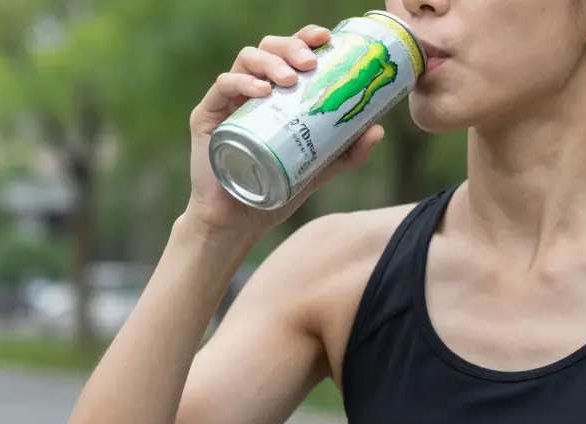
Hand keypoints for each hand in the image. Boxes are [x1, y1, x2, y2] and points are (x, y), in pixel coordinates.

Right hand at [185, 24, 386, 241]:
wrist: (240, 223)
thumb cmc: (275, 190)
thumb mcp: (319, 169)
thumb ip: (348, 152)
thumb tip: (378, 129)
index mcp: (276, 94)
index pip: (290, 54)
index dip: (305, 38)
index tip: (325, 38)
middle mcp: (251, 90)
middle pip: (268, 48)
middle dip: (291, 46)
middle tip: (310, 62)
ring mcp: (229, 101)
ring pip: (245, 59)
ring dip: (270, 61)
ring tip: (289, 79)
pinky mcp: (207, 116)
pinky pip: (222, 87)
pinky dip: (241, 82)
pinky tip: (260, 90)